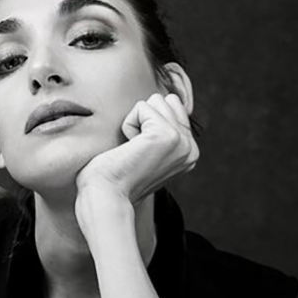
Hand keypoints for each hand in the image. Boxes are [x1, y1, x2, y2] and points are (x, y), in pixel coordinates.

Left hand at [75, 93, 198, 206]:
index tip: (140, 153)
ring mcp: (181, 142)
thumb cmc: (116, 177)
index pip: (173, 107)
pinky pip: (142, 107)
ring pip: (155, 101)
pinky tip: (129, 148)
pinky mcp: (166, 135)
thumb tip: (163, 101)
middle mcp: (191, 148)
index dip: (147, 123)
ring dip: (135, 121)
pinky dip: (128, 124)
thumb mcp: (148, 153)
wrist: (107, 196)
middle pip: (165, 100)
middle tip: (135, 149)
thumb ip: (161, 132)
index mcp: (189, 153)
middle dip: (143, 119)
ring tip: (132, 149)